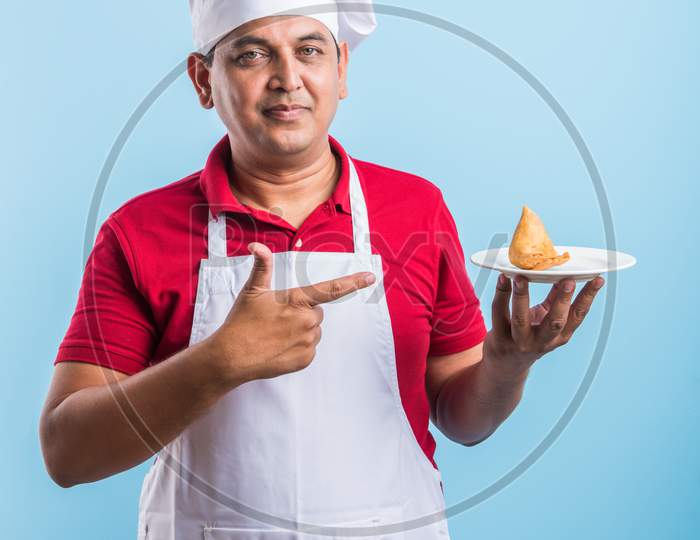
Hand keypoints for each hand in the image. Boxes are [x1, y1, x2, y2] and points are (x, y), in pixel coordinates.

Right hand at [207, 242, 375, 383]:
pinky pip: (309, 348)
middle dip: (302, 313)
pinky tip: (279, 347)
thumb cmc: (241, 321)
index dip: (353, 282)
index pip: (331, 289)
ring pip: (314, 331)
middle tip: (278, 319)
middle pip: (316, 312)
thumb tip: (258, 246)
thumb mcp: (252, 290)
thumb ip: (262, 266)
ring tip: (276, 334)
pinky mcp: (305, 358)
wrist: (231, 357)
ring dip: (300, 331)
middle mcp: (307, 320)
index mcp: (297, 300)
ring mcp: (307, 341)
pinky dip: (298, 347)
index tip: (371, 276)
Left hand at [483, 273, 604, 381]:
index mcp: (559, 336)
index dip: (588, 298)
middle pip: (554, 322)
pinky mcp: (500, 338)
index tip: (597, 279)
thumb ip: (553, 301)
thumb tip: (564, 276)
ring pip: (521, 319)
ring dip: (521, 296)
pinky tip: (503, 278)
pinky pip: (499, 313)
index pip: (577, 315)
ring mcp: (519, 342)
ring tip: (521, 277)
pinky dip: (501, 294)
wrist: (505, 365)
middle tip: (567, 279)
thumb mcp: (545, 321)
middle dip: (562, 300)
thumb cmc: (529, 336)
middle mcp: (542, 342)